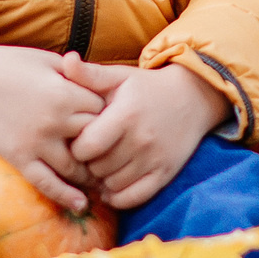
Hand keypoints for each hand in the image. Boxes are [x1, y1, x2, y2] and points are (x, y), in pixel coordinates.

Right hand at [0, 36, 102, 207]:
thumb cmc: (8, 63)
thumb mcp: (47, 60)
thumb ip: (77, 75)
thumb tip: (104, 86)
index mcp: (66, 93)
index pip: (105, 112)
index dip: (111, 117)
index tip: (113, 123)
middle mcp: (55, 121)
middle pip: (96, 142)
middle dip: (106, 148)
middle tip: (116, 156)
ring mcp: (37, 143)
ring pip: (76, 168)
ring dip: (91, 177)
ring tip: (103, 182)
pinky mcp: (19, 158)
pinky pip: (47, 183)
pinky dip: (66, 197)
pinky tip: (81, 205)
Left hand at [62, 55, 229, 209]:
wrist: (192, 98)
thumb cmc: (146, 87)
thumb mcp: (119, 76)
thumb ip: (89, 74)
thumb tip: (66, 59)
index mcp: (125, 116)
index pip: (88, 146)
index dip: (76, 147)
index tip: (79, 140)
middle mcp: (141, 140)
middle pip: (98, 168)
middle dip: (88, 164)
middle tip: (89, 155)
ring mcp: (154, 159)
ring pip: (113, 185)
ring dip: (102, 180)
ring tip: (101, 166)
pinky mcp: (165, 174)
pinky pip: (135, 198)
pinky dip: (119, 197)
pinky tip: (112, 186)